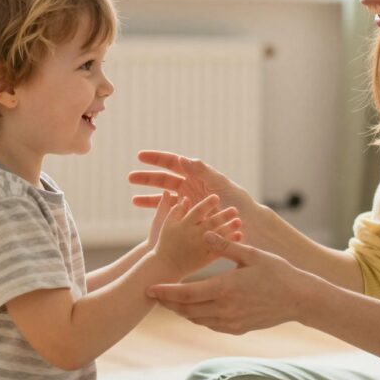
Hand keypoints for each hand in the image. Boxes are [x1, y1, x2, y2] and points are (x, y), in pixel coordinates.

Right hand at [130, 152, 261, 242]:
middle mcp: (191, 186)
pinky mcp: (190, 215)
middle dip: (148, 178)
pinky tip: (149, 217)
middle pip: (165, 179)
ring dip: (149, 197)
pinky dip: (159, 212)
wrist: (248, 223)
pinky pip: (171, 212)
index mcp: (197, 174)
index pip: (173, 163)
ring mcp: (189, 201)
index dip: (157, 159)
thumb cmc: (238, 201)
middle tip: (130, 177)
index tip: (140, 156)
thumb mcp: (220, 184)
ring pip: (165, 197)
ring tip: (133, 200)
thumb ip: (201, 171)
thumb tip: (181, 159)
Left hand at [148, 233, 307, 333]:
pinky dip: (198, 318)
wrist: (299, 299)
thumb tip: (203, 233)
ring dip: (181, 311)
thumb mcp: (252, 254)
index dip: (165, 292)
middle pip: (186, 310)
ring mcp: (231, 321)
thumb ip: (225, 246)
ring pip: (197, 319)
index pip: (186, 293)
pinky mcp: (238, 328)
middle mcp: (225, 308)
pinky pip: (210, 325)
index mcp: (225, 288)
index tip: (149, 288)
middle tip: (153, 295)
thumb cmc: (278, 272)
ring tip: (169, 301)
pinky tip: (194, 310)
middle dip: (168, 303)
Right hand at [152, 195, 242, 279]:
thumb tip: (182, 195)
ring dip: (229, 229)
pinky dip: (229, 243)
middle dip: (223, 216)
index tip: (217, 197)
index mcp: (183, 225)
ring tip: (239, 221)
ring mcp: (200, 248)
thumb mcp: (163, 223)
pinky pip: (219, 250)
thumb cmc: (165, 241)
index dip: (207, 204)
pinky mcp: (205, 259)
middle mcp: (192, 236)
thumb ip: (173, 208)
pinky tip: (238, 236)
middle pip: (210, 223)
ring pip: (217, 237)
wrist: (165, 265)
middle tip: (235, 209)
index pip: (197, 212)